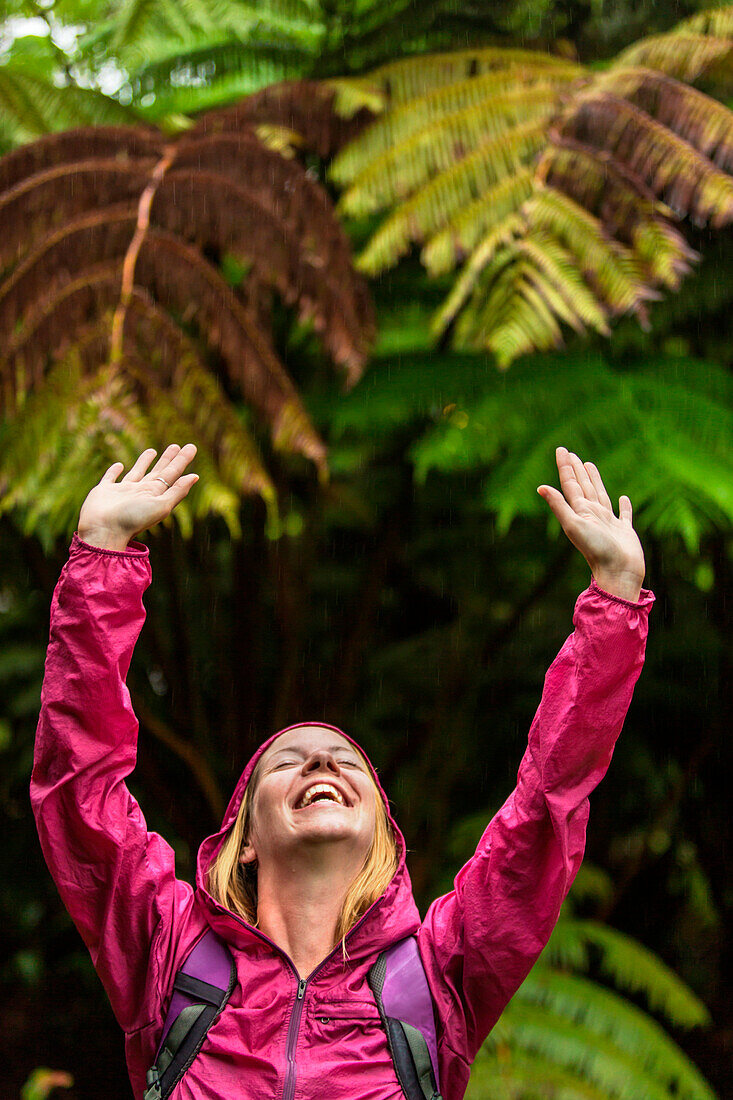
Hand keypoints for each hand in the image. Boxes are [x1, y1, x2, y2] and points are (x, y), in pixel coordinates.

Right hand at [78, 444, 198, 550]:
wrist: (103, 531)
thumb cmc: (133, 520)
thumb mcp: (161, 506)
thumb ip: (177, 491)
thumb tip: (195, 476)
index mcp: (155, 495)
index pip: (172, 474)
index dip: (182, 460)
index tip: (191, 447)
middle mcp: (141, 492)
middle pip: (158, 472)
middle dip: (168, 460)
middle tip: (176, 446)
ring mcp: (122, 492)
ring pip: (136, 473)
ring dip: (144, 462)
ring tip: (153, 451)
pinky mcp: (104, 491)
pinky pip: (110, 477)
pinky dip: (114, 471)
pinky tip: (118, 465)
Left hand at [537, 447, 644, 601]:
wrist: (618, 572)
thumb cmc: (596, 550)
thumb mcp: (574, 525)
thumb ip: (559, 506)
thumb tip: (540, 487)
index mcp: (580, 511)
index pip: (570, 484)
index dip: (565, 467)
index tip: (561, 450)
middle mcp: (592, 514)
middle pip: (583, 486)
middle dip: (576, 470)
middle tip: (571, 453)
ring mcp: (608, 522)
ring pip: (600, 495)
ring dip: (594, 480)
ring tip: (590, 466)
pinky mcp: (624, 531)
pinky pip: (624, 514)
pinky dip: (624, 505)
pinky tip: (623, 498)